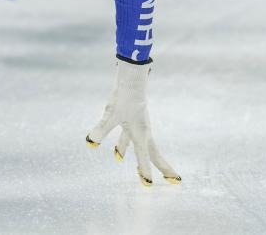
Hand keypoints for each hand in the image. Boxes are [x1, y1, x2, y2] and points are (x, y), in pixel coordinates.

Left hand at [86, 58, 179, 185]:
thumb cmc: (123, 97)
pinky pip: (130, 139)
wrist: (131, 81)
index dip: (145, 172)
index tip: (148, 185)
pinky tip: (117, 154)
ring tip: (138, 174)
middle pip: (153, 154)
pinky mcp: (131, 122)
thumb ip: (102, 129)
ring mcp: (138, 127)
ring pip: (142, 148)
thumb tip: (91, 142)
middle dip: (162, 168)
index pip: (143, 157)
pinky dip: (125, 147)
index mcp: (141, 133)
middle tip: (174, 181)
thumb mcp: (110, 115)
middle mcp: (143, 132)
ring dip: (143, 160)